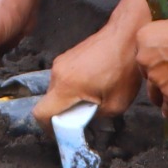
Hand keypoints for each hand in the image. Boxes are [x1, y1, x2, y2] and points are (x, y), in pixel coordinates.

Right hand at [34, 0, 152, 125]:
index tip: (62, 132)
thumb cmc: (123, 69)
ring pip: (57, 89)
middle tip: (83, 116)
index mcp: (66, 86)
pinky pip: (64, 78)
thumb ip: (96, 116)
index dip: (47, 128)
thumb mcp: (116, 104)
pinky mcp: (68, 55)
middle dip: (63, 113)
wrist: (126, 34)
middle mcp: (57, 73)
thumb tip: (87, 115)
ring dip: (69, 99)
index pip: (40, 113)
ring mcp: (61, 62)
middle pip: (49, 102)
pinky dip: (73, 87)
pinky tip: (94, 84)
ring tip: (92, 98)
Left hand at [134, 13, 167, 117]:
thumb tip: (162, 51)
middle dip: (156, 77)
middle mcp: (144, 59)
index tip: (161, 65)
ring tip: (167, 100)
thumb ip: (162, 41)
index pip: (142, 55)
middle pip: (146, 74)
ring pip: (154, 93)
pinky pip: (167, 107)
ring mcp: (157, 78)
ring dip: (161, 96)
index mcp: (143, 39)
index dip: (152, 62)